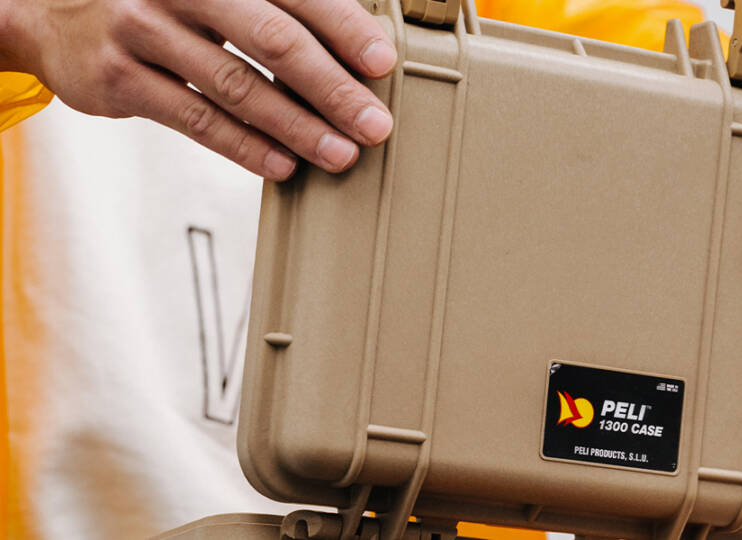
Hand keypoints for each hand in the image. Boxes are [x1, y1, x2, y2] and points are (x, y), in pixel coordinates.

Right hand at [0, 0, 397, 177]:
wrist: (51, 9)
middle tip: (373, 125)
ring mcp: (144, 29)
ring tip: (339, 154)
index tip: (383, 63)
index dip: (344, 28)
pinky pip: (196, 119)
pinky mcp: (119, 78)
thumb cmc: (159, 2)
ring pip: (237, 87)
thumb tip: (348, 53)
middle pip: (273, 40)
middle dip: (332, 88)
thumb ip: (268, 9)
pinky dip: (245, 146)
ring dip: (297, 127)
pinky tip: (283, 165)